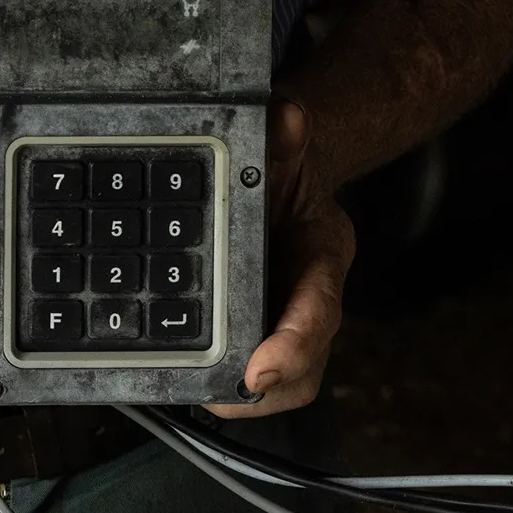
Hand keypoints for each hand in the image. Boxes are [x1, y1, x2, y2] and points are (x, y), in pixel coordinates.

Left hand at [205, 98, 354, 419]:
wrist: (286, 181)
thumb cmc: (284, 170)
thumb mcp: (284, 148)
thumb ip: (285, 135)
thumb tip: (286, 115)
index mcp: (324, 255)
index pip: (319, 310)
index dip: (294, 345)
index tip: (260, 368)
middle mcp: (313, 298)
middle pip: (308, 368)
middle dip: (267, 390)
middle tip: (217, 393)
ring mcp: (290, 321)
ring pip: (286, 384)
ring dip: (245, 396)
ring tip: (199, 392)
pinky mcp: (263, 333)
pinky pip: (255, 375)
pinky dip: (227, 383)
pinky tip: (188, 379)